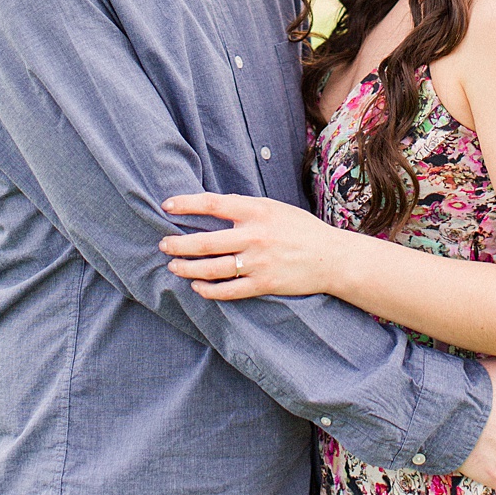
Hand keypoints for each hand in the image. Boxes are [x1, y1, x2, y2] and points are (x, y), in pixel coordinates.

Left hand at [159, 192, 341, 298]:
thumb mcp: (273, 208)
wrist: (332, 258)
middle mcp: (255, 236)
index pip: (212, 204)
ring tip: (174, 266)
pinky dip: (209, 290)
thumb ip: (243, 207)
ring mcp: (259, 262)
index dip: (185, 204)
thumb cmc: (299, 228)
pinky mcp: (264, 284)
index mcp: (256, 211)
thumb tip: (210, 204)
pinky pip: (229, 290)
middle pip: (205, 242)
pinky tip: (197, 287)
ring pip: (212, 269)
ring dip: (188, 268)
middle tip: (163, 244)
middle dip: (178, 244)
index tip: (166, 206)